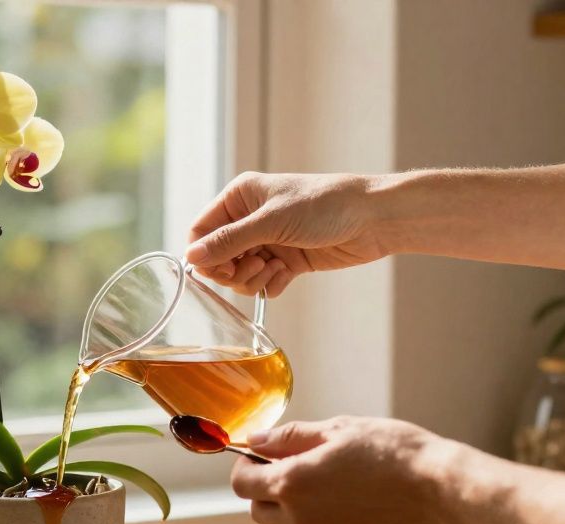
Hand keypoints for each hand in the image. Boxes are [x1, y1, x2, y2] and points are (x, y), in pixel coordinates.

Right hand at [186, 172, 390, 296]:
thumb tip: (191, 256)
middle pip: (217, 257)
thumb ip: (229, 241)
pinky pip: (262, 282)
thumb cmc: (324, 206)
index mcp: (240, 198)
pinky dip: (270, 284)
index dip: (204, 254)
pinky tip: (287, 274)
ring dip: (252, 278)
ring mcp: (268, 241)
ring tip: (274, 269)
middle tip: (254, 266)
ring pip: (239, 273)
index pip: (201, 230)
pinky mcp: (286, 261)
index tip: (220, 268)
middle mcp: (249, 219)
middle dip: (231, 269)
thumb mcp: (271, 222)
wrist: (372, 219)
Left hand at [231, 417, 458, 523]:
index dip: (245, 465)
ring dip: (291, 503)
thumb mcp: (337, 429)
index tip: (262, 453)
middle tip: (293, 463)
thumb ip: (288, 437)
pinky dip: (318, 517)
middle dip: (265, 487)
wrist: (441, 492)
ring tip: (329, 478)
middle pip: (257, 508)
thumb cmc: (392, 452)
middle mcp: (300, 518)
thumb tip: (254, 441)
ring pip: (286, 523)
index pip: (241, 483)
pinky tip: (349, 497)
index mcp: (291, 483)